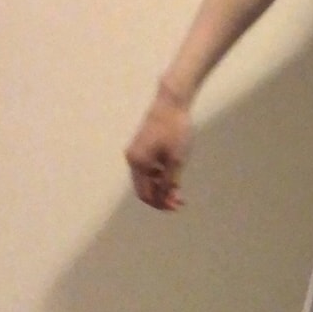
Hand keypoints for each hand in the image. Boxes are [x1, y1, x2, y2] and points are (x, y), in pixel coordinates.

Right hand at [124, 88, 191, 210]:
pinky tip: (174, 178)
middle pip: (144, 188)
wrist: (171, 103)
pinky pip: (149, 168)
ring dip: (162, 187)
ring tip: (179, 192)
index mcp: (138, 163)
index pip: (144, 193)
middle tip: (179, 203)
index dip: (159, 203)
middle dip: (161, 197)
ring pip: (148, 178)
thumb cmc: (175, 130)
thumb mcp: (176, 160)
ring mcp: (137, 152)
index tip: (176, 207)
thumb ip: (170, 181)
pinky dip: (160, 176)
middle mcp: (133, 159)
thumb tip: (167, 198)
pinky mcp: (143, 146)